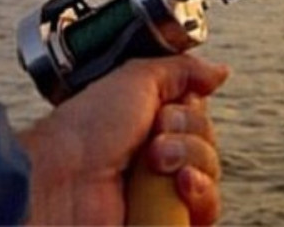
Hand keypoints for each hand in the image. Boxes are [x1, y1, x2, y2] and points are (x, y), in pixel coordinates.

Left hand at [17, 55, 229, 224]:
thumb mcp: (136, 79)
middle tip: (154, 137)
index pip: (199, 117)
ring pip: (210, 174)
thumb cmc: (86, 130)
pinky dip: (200, 195)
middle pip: (208, 143)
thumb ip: (182, 70)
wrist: (63, 179)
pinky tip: (181, 186)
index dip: (191, 112)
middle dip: (188, 134)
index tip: (166, 110)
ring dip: (191, 160)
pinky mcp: (167, 222)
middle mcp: (158, 159)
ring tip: (157, 164)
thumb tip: (220, 72)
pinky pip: (208, 210)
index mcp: (149, 126)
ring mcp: (161, 194)